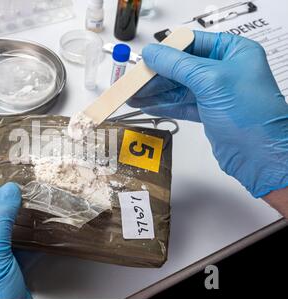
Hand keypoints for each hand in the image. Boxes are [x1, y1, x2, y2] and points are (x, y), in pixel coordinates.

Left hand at [0, 183, 30, 298]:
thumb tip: (7, 192)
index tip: (10, 192)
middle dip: (5, 211)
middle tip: (23, 201)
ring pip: (1, 234)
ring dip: (17, 224)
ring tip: (31, 213)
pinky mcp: (1, 272)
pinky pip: (13, 249)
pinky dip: (26, 241)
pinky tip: (36, 234)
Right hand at [129, 31, 287, 197]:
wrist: (262, 156)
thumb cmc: (254, 117)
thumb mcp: (211, 81)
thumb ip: (178, 65)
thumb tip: (153, 53)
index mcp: (234, 52)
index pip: (193, 44)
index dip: (168, 51)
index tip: (146, 58)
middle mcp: (226, 70)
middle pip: (182, 67)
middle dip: (156, 75)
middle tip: (135, 81)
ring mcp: (216, 92)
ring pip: (178, 87)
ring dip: (155, 92)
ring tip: (134, 95)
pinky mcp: (209, 112)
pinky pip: (180, 104)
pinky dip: (163, 105)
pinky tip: (148, 106)